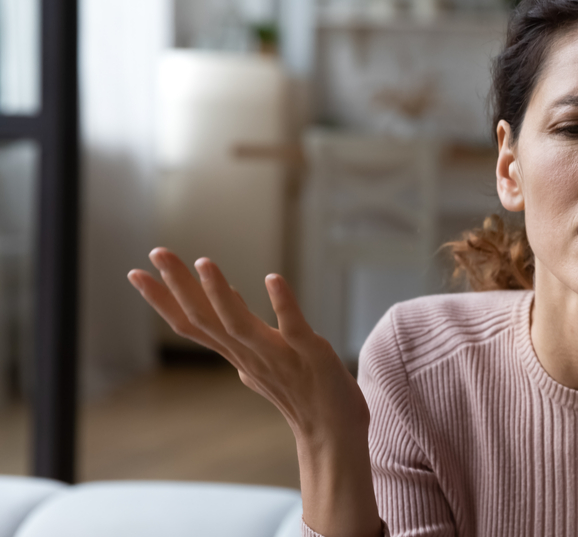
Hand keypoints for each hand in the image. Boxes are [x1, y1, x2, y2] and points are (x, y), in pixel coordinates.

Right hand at [127, 248, 379, 536]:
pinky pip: (294, 330)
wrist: (332, 435)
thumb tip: (229, 295)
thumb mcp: (263, 358)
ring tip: (204, 262)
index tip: (135, 272)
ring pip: (238, 326)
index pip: (192, 324)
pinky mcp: (312, 356)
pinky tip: (272, 279)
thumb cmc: (301, 395)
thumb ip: (243, 332)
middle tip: (156, 251)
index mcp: (237, 355)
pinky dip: (283, 305)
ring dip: (220, 294)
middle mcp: (249, 356)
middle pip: (205, 320)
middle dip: (178, 285)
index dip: (163, 300)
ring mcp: (279, 358)